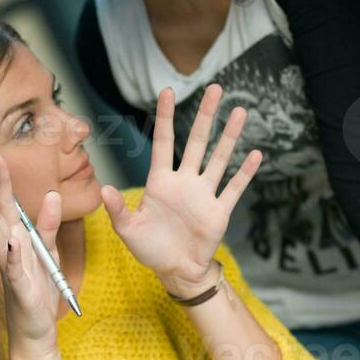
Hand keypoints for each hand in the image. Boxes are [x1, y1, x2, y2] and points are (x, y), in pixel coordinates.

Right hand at [0, 153, 63, 356]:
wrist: (36, 330)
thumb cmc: (40, 289)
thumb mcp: (50, 252)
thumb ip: (49, 225)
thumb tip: (51, 194)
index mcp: (17, 239)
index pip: (8, 206)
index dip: (2, 183)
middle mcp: (9, 252)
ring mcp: (11, 270)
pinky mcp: (20, 290)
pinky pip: (15, 271)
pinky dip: (14, 257)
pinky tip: (12, 242)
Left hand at [103, 84, 260, 296]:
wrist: (176, 271)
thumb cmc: (150, 249)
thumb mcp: (128, 230)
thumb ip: (117, 210)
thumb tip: (104, 188)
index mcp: (160, 181)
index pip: (163, 142)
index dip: (165, 117)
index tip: (167, 90)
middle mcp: (184, 181)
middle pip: (196, 141)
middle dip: (205, 115)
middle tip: (215, 88)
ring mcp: (204, 194)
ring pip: (219, 158)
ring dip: (229, 136)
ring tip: (240, 111)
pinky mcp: (219, 211)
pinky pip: (234, 188)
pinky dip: (245, 172)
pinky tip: (256, 154)